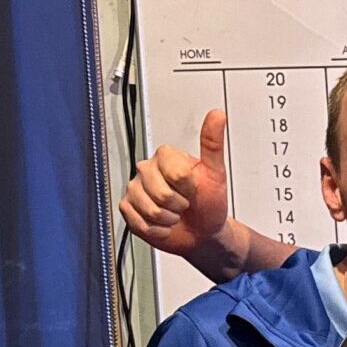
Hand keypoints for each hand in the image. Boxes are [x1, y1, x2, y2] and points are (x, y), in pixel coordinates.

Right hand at [119, 109, 229, 256]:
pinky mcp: (128, 208)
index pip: (175, 174)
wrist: (203, 232)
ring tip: (174, 214)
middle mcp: (147, 169)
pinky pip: (142, 224)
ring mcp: (135, 188)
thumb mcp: (216, 174)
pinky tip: (164, 224)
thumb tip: (217, 115)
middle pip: (161, 194)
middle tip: (184, 204)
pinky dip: (159, 231)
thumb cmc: (209, 203)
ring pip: (151, 210)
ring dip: (169, 220)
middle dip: (179, 206)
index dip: (189, 188)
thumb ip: (213, 145)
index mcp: (166, 157)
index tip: (193, 189)